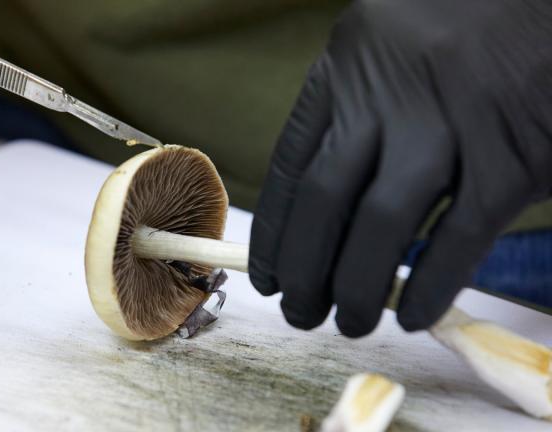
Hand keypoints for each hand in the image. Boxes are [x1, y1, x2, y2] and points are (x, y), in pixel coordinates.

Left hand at [249, 0, 551, 336]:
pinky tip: (410, 315)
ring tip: (349, 322)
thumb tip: (324, 213)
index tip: (269, 277)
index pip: (292, 167)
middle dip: (305, 271)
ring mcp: (450, 123)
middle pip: (325, 202)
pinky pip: (458, 236)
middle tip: (301, 313)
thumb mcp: (382, 54)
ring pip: (382, 224)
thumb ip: (352, 117)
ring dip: (357, 286)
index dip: (275, 234)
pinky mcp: (511, 155)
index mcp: (346, 69)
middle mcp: (389, 93)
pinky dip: (431, 285)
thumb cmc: (458, 31)